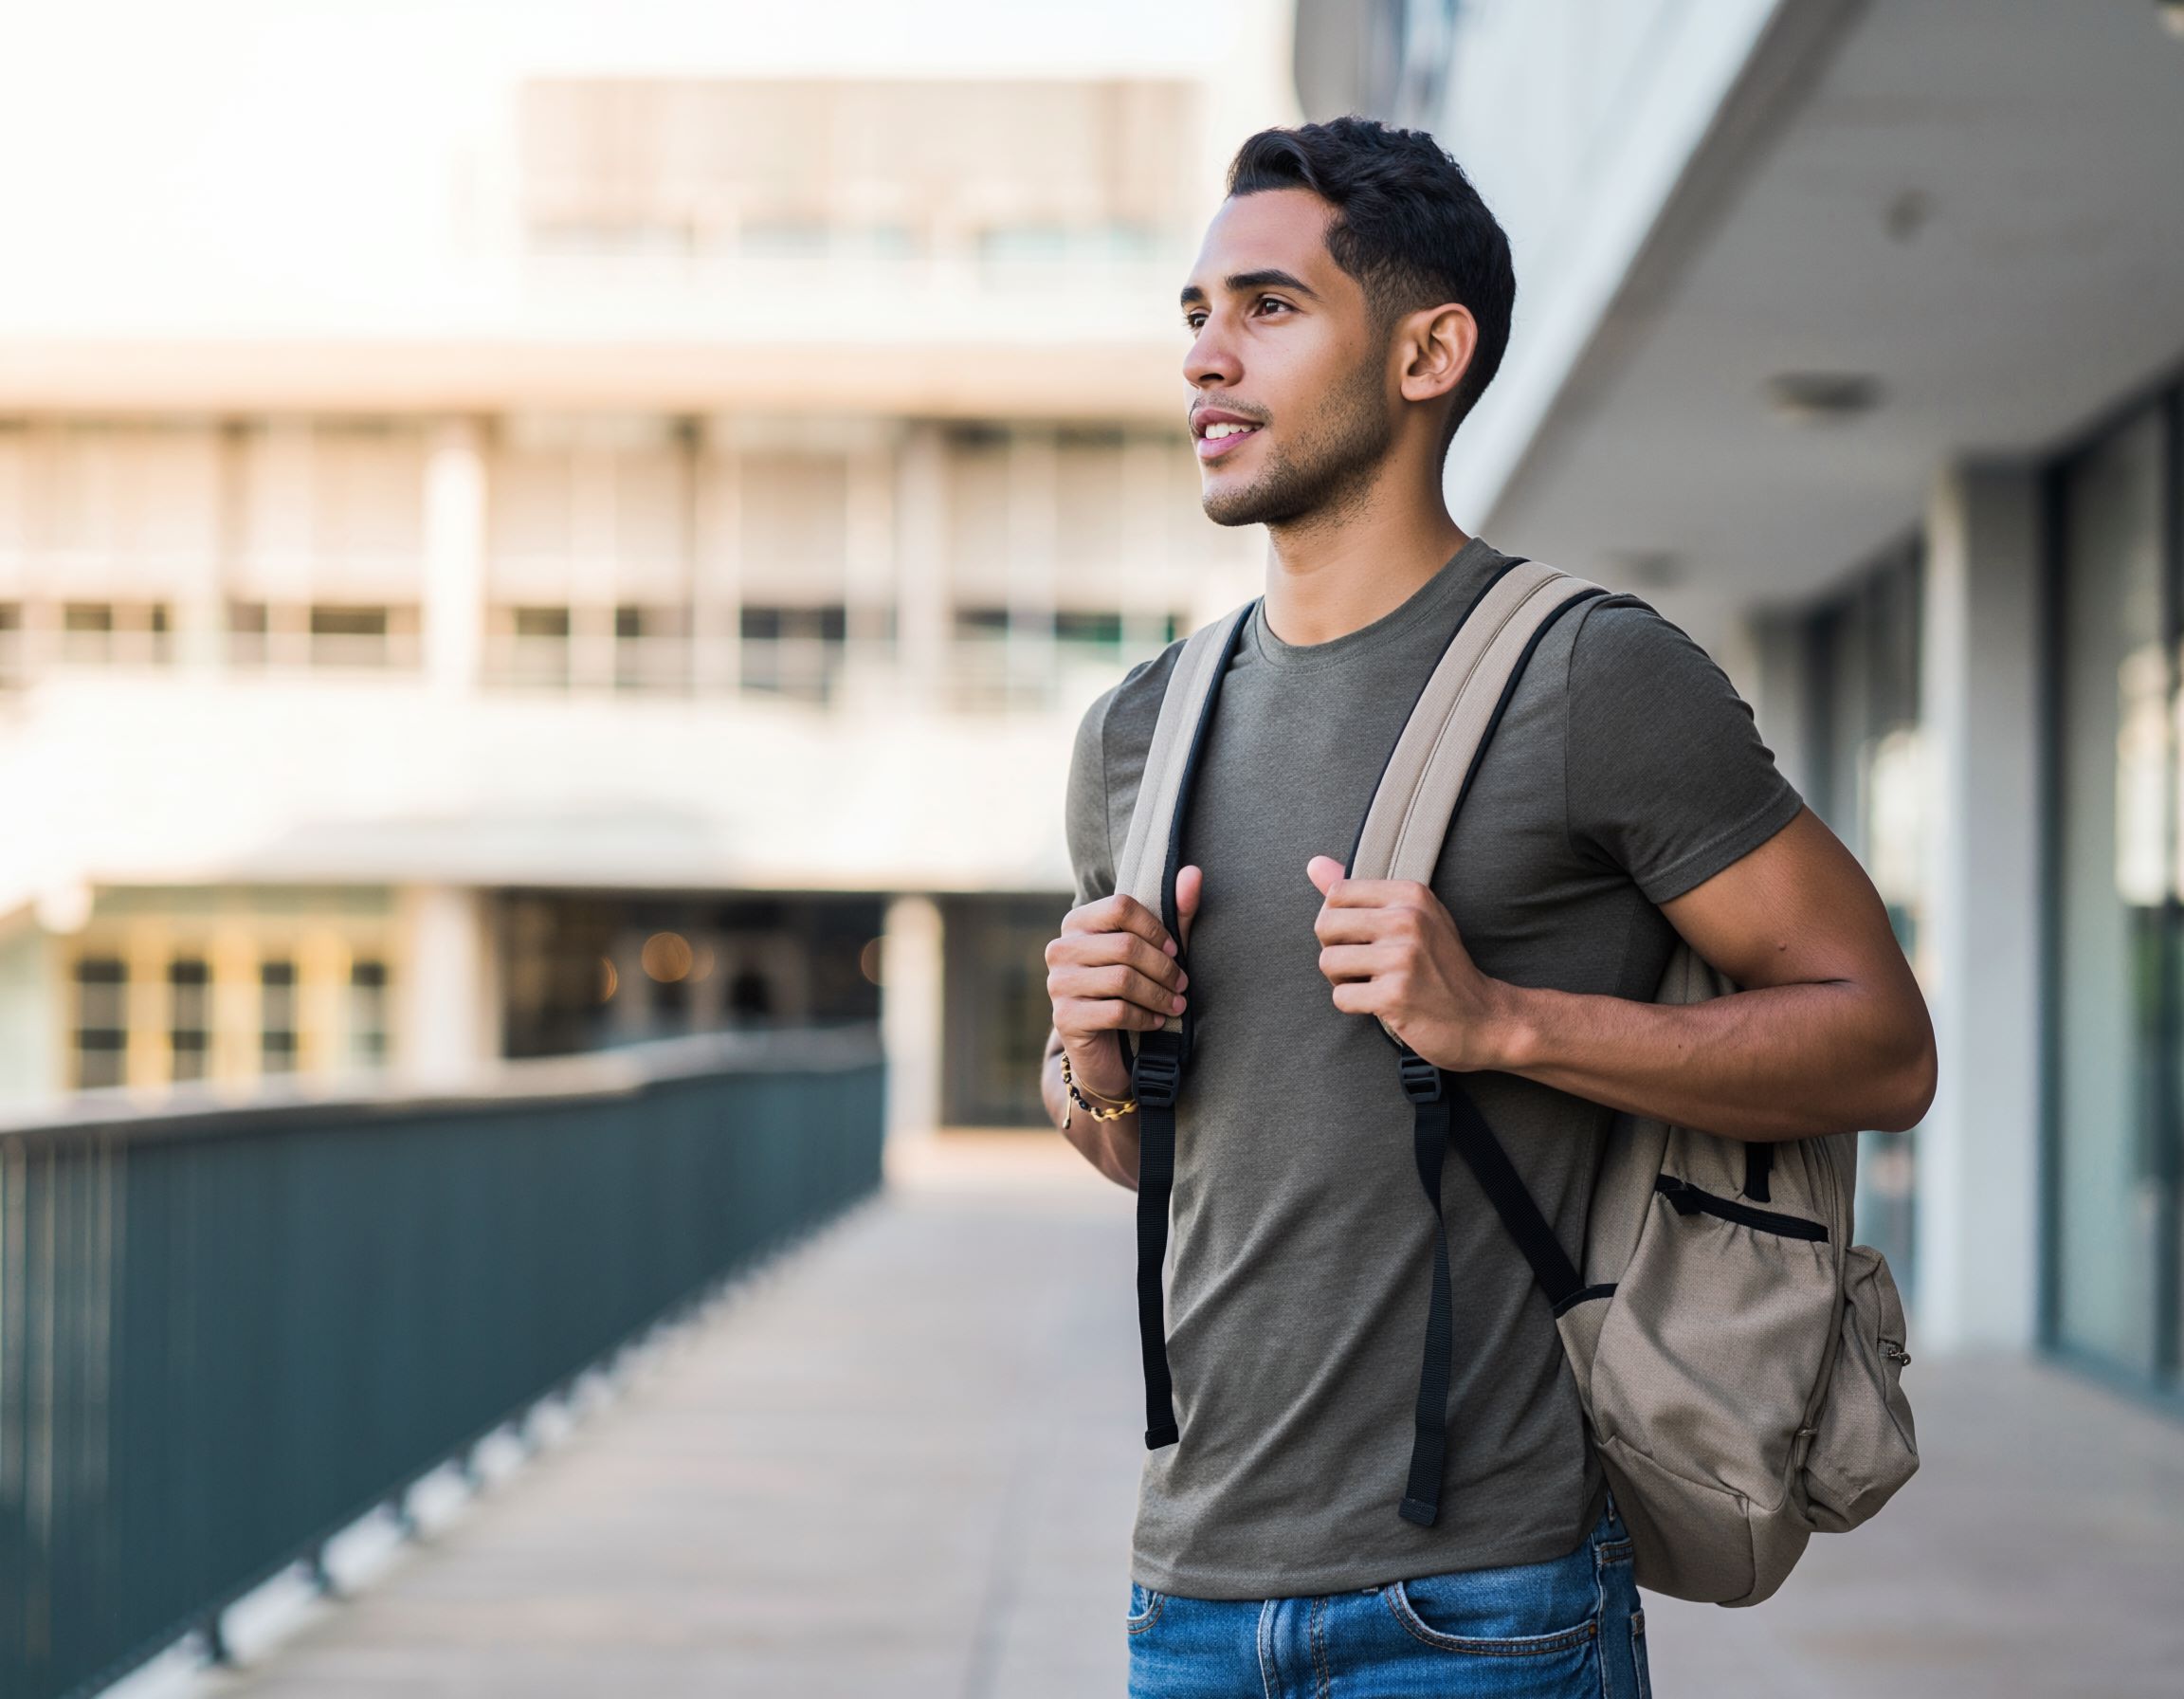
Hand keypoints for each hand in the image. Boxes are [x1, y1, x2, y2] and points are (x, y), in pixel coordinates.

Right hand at [1046, 866, 1202, 1098]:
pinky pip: (1116, 1011)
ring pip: (1122, 979)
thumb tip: (1194, 872)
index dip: (1156, 929)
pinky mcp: (1065, 1018)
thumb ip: (1174, 913)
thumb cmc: (1133, 990)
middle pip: (1125, 945)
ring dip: (1159, 995)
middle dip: (1163, 968)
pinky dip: (1145, 1017)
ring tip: (1176, 1005)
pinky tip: (1157, 1022)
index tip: (1176, 951)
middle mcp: (1061, 949)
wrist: (1107, 1050)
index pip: (1121, 907)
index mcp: (1077, 923)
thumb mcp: (1157, 951)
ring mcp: (1058, 984)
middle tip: (1183, 985)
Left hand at [1307, 855, 1514, 1071]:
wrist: (1484, 1017)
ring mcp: (1403, 958)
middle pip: (1325, 925)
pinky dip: (1354, 1005)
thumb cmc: (1441, 967)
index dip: (1338, 921)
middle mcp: (1408, 920)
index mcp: (1411, 894)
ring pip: (1328, 962)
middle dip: (1334, 951)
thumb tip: (1313, 864)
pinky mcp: (1396, 995)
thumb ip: (1361, 893)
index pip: (1336, 893)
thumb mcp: (1413, 917)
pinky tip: (1381, 1004)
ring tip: (1373, 984)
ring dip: (1342, 981)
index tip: (1362, 939)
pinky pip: (1341, 997)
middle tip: (1363, 966)